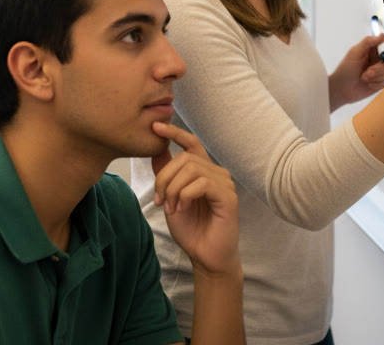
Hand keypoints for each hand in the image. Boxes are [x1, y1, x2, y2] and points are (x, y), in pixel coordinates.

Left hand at [151, 122, 239, 277]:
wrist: (205, 256)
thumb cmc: (191, 229)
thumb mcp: (171, 198)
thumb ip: (166, 174)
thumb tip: (158, 148)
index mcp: (203, 171)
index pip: (191, 143)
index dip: (174, 132)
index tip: (156, 126)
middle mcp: (216, 173)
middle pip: (185, 158)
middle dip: (165, 178)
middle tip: (159, 200)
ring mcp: (224, 183)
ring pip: (191, 169)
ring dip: (173, 189)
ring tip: (171, 208)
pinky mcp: (228, 197)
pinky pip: (202, 183)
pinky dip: (185, 195)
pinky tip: (182, 208)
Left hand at [328, 33, 383, 109]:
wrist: (342, 89)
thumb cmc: (346, 69)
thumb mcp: (354, 53)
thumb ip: (368, 42)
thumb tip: (382, 35)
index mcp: (374, 46)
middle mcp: (381, 56)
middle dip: (381, 67)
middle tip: (368, 73)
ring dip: (378, 76)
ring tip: (364, 77)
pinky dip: (378, 83)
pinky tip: (368, 84)